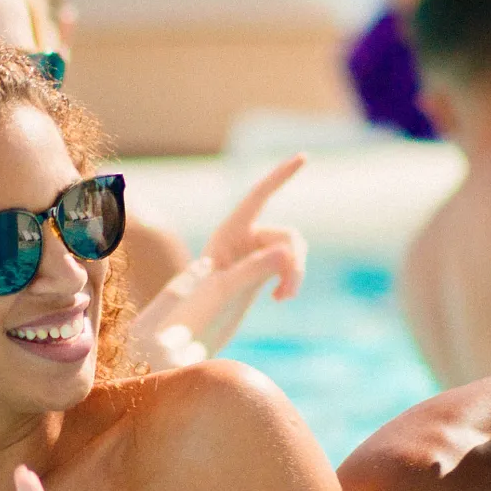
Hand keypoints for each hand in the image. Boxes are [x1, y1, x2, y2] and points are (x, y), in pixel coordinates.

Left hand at [128, 154, 309, 368]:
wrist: (186, 333)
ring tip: (284, 297)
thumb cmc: (195, 308)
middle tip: (289, 289)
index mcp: (229, 231)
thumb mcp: (223, 288)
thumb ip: (255, 269)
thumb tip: (289, 254)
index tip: (303, 157)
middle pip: (287, 235)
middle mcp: (244, 238)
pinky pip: (288, 268)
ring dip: (295, 273)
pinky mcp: (262, 273)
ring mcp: (255, 255)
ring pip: (292, 253)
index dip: (280, 176)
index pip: (259, 196)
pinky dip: (290, 281)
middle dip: (294, 261)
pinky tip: (280, 298)